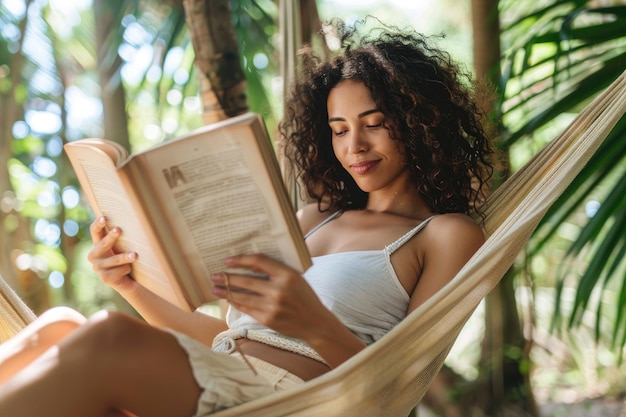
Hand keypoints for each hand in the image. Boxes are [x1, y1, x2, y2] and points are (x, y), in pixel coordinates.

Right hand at [87, 216, 137, 292]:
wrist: (127, 280)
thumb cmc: (124, 258)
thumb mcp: (121, 246)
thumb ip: (120, 237)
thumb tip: (132, 219)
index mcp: (97, 244)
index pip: (94, 231)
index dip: (98, 224)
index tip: (104, 217)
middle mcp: (94, 255)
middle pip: (102, 244)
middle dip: (111, 237)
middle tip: (119, 229)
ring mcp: (98, 268)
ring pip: (114, 260)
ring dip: (125, 257)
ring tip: (135, 256)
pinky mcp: (105, 279)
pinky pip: (120, 270)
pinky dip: (127, 269)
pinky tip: (129, 270)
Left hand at [210, 254, 329, 339]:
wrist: (315, 323)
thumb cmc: (305, 298)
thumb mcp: (295, 278)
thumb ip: (275, 271)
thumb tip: (249, 264)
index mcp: (287, 275)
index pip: (259, 261)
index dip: (241, 259)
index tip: (228, 260)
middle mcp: (279, 289)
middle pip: (246, 280)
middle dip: (227, 277)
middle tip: (214, 275)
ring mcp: (272, 306)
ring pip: (242, 296)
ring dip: (226, 292)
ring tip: (214, 288)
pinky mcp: (267, 319)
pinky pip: (246, 308)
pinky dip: (235, 303)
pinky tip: (229, 299)